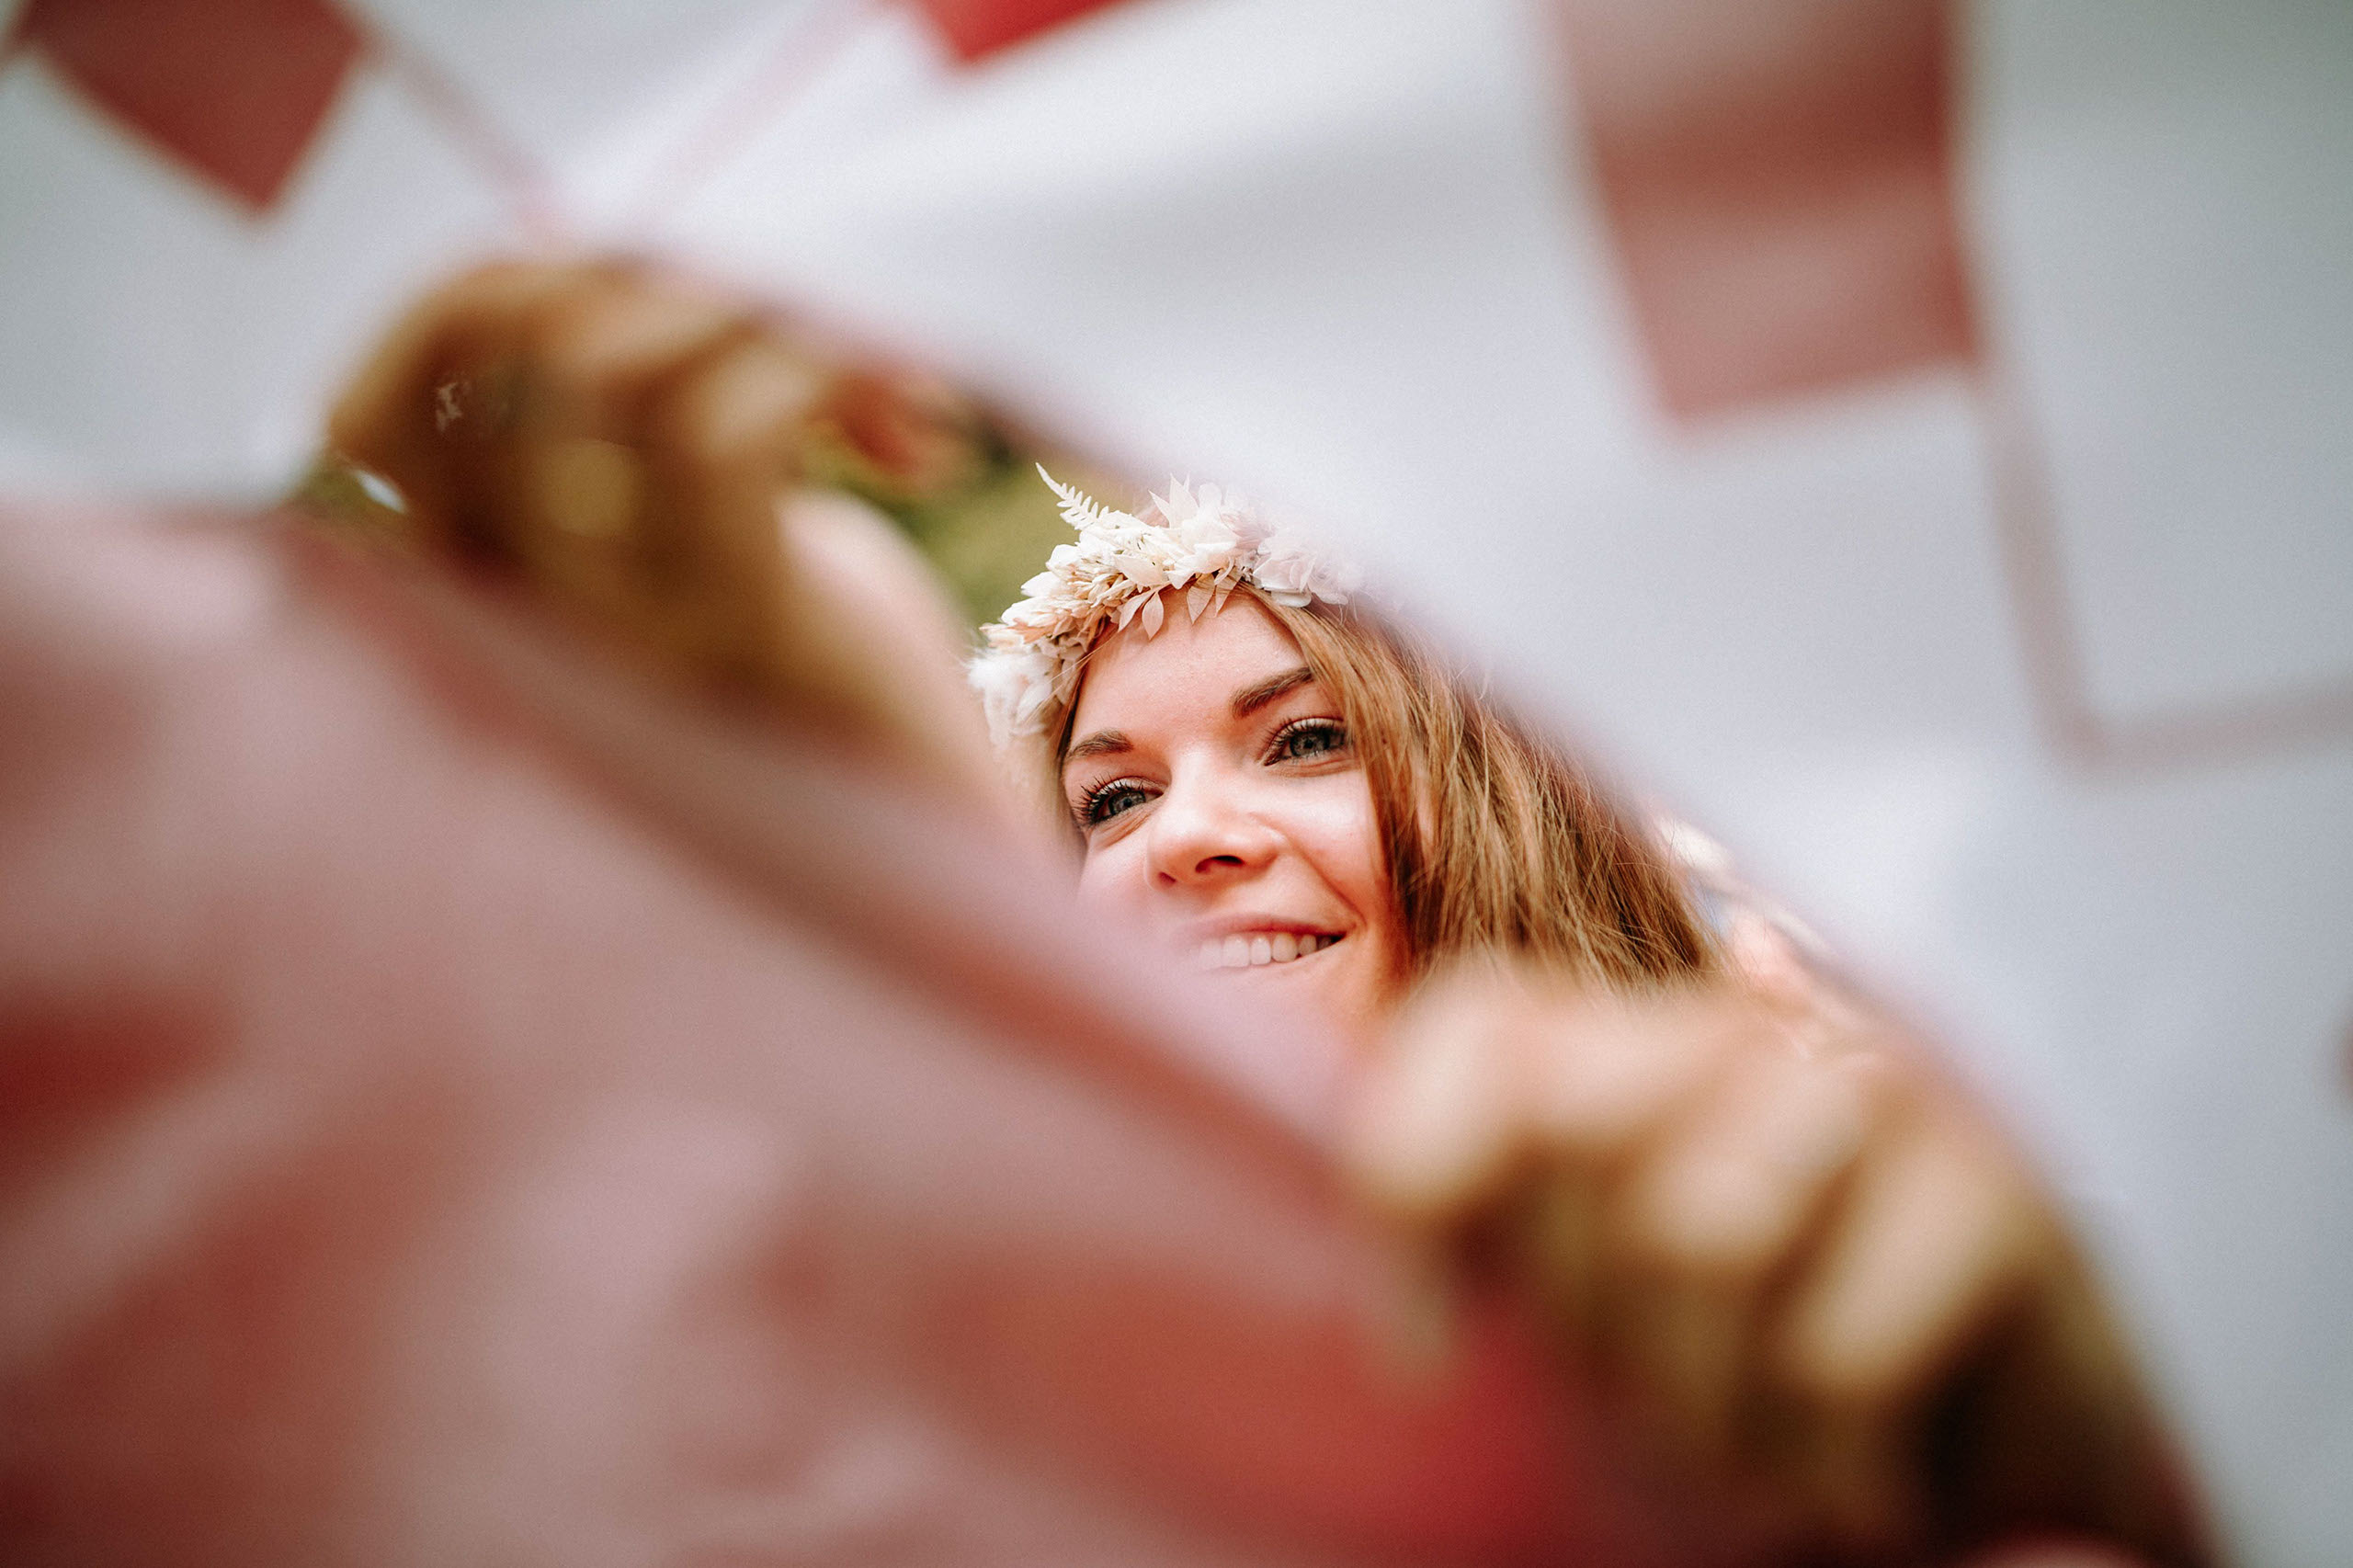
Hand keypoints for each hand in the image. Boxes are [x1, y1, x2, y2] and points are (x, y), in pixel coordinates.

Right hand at [320, 258, 996, 791]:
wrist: (943, 845)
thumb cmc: (830, 670)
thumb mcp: (700, 530)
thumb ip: (622, 426)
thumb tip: (602, 275)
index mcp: (490, 578)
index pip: (385, 385)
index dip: (506, 287)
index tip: (665, 292)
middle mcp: (524, 602)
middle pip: (511, 335)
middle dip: (676, 276)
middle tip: (802, 329)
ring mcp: (619, 622)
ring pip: (610, 367)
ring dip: (767, 320)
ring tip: (881, 383)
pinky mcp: (736, 632)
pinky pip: (719, 434)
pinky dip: (826, 380)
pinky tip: (918, 446)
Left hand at [1346, 951, 2205, 1565]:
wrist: (2008, 1495)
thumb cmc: (1756, 1401)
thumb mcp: (1585, 1318)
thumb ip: (1489, 1245)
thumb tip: (1406, 1310)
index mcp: (1624, 1047)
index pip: (1483, 1028)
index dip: (1420, 1173)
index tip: (1427, 1350)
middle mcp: (1749, 1032)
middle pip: (1578, 1143)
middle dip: (1589, 1331)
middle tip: (1653, 1421)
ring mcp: (1882, 1094)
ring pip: (1701, 1236)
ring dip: (1705, 1412)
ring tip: (1751, 1469)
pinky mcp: (2003, 1201)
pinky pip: (1834, 1352)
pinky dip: (1821, 1468)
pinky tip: (1860, 1490)